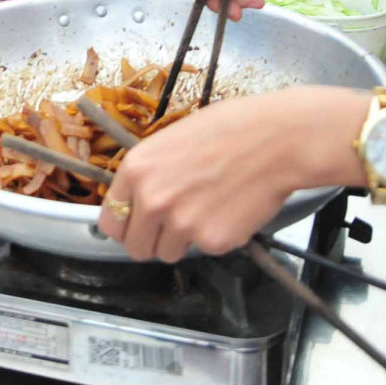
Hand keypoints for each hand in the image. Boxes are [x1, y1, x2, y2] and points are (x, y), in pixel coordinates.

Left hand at [97, 87, 360, 261]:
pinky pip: (205, 251)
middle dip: (151, 241)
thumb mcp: (170, 141)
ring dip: (183, 241)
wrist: (275, 139)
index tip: (135, 226)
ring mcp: (182, 224)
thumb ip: (148, 175)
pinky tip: (230, 210)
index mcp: (136, 171)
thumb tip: (138, 201)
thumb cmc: (228, 130)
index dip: (125, 225)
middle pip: (135, 247)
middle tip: (172, 227)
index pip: (110, 220)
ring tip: (206, 210)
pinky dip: (216, 237)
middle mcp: (152, 201)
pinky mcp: (213, 241)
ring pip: (168, 254)